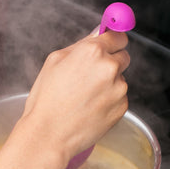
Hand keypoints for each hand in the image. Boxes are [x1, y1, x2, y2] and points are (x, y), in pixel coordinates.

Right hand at [20, 30, 129, 167]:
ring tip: (85, 97)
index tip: (110, 45)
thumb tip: (97, 34)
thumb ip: (80, 45)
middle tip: (91, 77)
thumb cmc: (46, 99)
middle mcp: (109, 67)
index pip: (118, 36)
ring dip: (108, 84)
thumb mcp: (54, 61)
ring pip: (120, 79)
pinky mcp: (122, 107)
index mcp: (92, 51)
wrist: (49, 134)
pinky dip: (109, 101)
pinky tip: (90, 108)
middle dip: (111, 62)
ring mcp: (118, 88)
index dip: (113, 41)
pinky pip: (119, 98)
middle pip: (123, 57)